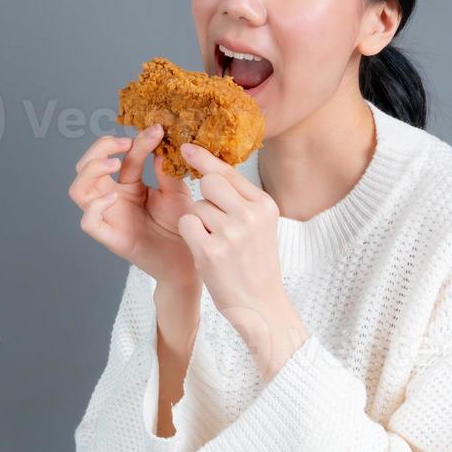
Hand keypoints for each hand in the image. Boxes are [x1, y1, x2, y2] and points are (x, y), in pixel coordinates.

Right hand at [69, 125, 196, 288]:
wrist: (189, 259)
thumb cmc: (182, 225)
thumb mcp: (177, 191)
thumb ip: (166, 169)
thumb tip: (160, 142)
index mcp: (130, 184)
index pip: (123, 156)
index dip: (136, 140)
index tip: (157, 130)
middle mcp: (114, 197)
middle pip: (87, 166)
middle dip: (100, 148)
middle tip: (125, 142)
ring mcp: (109, 216)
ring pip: (79, 189)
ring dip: (92, 170)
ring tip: (116, 164)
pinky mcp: (111, 237)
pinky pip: (89, 221)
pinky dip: (96, 206)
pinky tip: (114, 197)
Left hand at [176, 142, 308, 380]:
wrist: (261, 305)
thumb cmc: (255, 263)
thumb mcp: (258, 226)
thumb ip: (240, 199)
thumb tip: (210, 168)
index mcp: (264, 205)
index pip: (229, 173)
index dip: (206, 159)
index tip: (187, 147)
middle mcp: (250, 215)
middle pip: (210, 184)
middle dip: (204, 198)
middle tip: (215, 221)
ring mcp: (231, 233)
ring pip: (196, 206)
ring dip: (199, 222)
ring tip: (216, 243)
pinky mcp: (211, 250)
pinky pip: (187, 224)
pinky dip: (191, 235)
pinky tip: (206, 251)